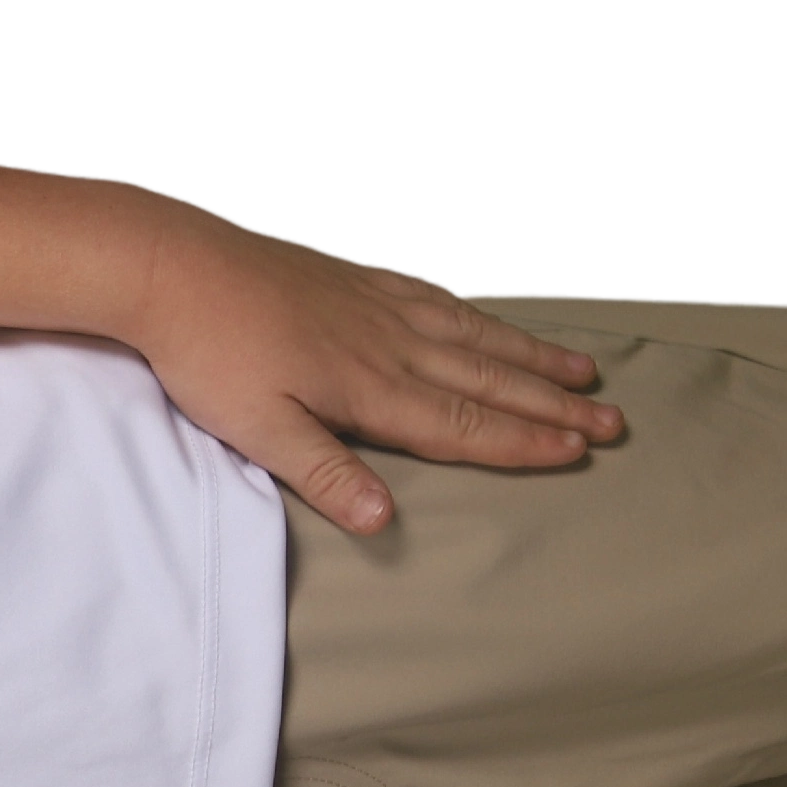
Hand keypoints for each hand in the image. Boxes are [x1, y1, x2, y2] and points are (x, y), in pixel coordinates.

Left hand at [123, 212, 623, 533]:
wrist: (173, 264)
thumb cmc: (208, 353)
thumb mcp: (258, 429)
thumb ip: (325, 474)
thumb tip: (384, 522)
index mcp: (370, 387)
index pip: (463, 423)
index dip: (523, 441)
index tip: (578, 452)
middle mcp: (389, 342)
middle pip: (488, 379)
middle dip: (553, 406)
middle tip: (613, 423)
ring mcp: (375, 303)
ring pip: (472, 335)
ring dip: (530, 358)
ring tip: (582, 373)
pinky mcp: (351, 276)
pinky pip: (433, 297)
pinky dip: (475, 314)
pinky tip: (486, 320)